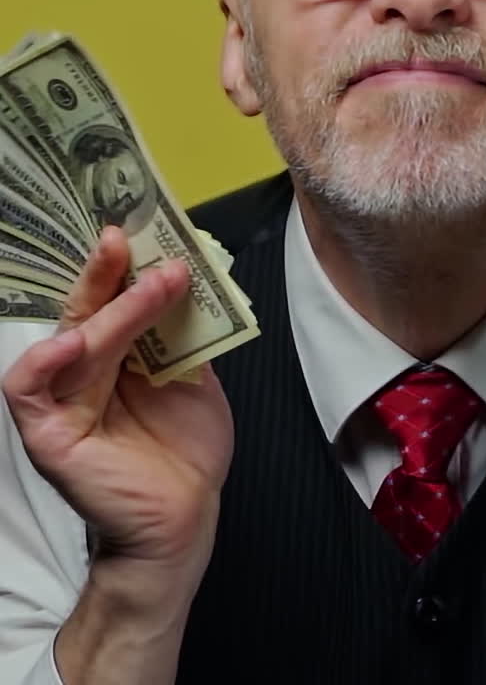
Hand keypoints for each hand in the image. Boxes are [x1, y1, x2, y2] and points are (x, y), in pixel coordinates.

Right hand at [1, 227, 233, 574]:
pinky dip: (44, 360)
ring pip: (74, 339)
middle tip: (131, 240)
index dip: (122, 265)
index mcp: (115, 352)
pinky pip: (28, 388)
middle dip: (108, 271)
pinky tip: (73, 341)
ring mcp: (62, 399)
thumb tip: (186, 276)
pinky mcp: (49, 433)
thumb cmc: (185, 449)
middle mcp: (83, 369)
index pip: (110, 298)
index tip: (146, 229)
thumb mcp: (194, 375)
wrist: (186, 517)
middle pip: (86, 309)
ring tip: (154, 286)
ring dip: (113, 309)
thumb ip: (182, 331)